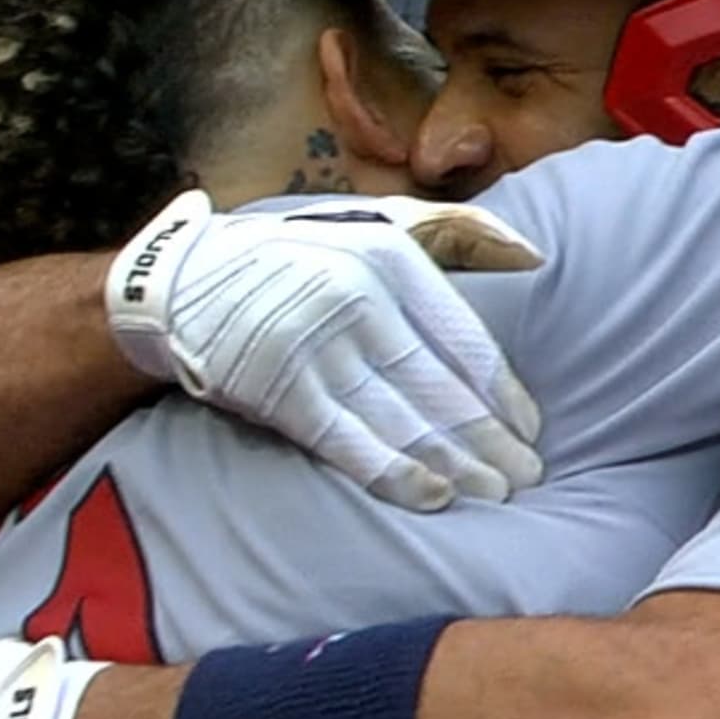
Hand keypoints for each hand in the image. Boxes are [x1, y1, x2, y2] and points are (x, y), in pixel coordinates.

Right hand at [106, 189, 548, 511]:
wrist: (183, 280)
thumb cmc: (298, 254)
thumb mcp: (376, 222)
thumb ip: (458, 232)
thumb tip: (536, 255)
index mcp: (389, 258)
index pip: (463, 338)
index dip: (502, 391)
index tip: (532, 428)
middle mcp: (357, 298)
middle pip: (440, 386)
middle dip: (490, 439)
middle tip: (528, 476)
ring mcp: (316, 347)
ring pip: (402, 418)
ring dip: (456, 464)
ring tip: (495, 494)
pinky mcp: (279, 388)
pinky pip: (349, 441)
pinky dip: (395, 473)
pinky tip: (434, 497)